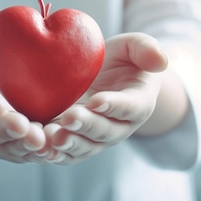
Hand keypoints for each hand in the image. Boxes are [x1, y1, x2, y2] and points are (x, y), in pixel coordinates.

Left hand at [45, 33, 167, 164]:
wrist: (106, 78)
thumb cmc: (123, 60)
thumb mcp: (135, 47)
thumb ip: (146, 49)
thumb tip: (161, 60)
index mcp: (138, 103)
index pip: (128, 107)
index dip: (114, 106)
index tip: (98, 101)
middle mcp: (118, 126)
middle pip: (104, 131)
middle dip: (86, 126)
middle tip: (69, 118)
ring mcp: (96, 138)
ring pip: (84, 147)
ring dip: (68, 143)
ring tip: (51, 136)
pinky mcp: (75, 141)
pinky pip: (65, 153)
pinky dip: (52, 153)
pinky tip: (38, 147)